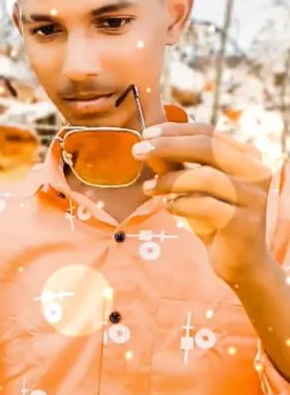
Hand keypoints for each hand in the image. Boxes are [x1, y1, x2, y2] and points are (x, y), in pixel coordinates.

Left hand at [132, 121, 273, 284]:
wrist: (241, 263)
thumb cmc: (214, 221)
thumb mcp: (192, 190)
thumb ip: (175, 166)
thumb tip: (147, 143)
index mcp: (246, 157)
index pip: (208, 133)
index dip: (175, 131)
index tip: (145, 134)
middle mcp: (256, 171)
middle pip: (207, 148)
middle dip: (167, 146)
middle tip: (137, 151)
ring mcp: (254, 197)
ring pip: (206, 177)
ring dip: (170, 180)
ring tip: (148, 188)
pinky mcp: (245, 222)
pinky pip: (206, 206)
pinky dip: (181, 205)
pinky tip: (168, 208)